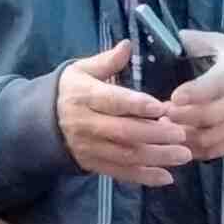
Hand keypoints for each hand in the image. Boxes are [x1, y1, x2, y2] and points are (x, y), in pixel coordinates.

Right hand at [54, 39, 192, 187]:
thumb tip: (127, 45)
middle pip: (123, 132)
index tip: (161, 106)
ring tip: (183, 155)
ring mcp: (90, 148)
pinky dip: (144, 177)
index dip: (137, 105)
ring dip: (156, 157)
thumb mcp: (81, 70)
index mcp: (84, 96)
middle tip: (182, 134)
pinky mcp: (93, 164)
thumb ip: (106, 61)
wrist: (40, 121)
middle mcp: (87, 124)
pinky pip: (120, 173)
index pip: (112, 101)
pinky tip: (167, 177)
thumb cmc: (71, 90)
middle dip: (155, 135)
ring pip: (125, 156)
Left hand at [168, 32, 223, 159]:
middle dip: (183, 117)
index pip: (217, 84)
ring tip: (168, 127)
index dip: (194, 93)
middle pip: (212, 115)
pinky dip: (197, 149)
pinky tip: (183, 140)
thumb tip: (172, 38)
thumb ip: (198, 41)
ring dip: (187, 136)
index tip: (173, 98)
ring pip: (213, 138)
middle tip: (163, 114)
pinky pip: (219, 151)